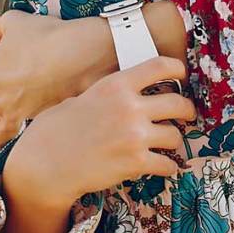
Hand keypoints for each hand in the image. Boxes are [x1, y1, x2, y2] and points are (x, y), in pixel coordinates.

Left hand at [0, 10, 117, 147]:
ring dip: (3, 128)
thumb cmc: (42, 34)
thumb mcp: (12, 21)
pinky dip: (25, 137)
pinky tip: (33, 133)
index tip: (12, 66)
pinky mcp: (40, 123)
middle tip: (16, 92)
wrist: (76, 55)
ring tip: (10, 126)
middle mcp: (1, 100)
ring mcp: (21, 115)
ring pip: (0, 133)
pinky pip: (26, 137)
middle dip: (0, 102)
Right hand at [3, 57, 195, 208]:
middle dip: (187, 110)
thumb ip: (111, 94)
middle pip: (178, 103)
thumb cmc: (58, 129)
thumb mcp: (83, 97)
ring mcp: (135, 136)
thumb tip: (130, 91)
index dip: (178, 69)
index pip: (160, 66)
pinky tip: (162, 165)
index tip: (181, 75)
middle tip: (187, 115)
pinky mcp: (136, 163)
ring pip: (176, 136)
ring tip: (166, 144)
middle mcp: (130, 107)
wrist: (47, 163)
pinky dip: (168, 166)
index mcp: (117, 85)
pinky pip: (168, 164)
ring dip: (174, 141)